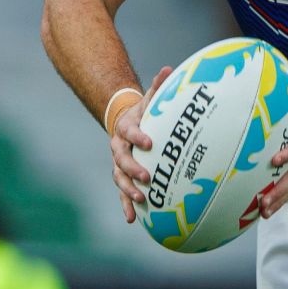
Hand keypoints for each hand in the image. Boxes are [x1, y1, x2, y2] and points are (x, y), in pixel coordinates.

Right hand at [109, 66, 170, 224]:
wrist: (123, 122)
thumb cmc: (144, 112)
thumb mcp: (151, 99)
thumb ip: (159, 86)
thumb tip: (169, 68)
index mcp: (126, 127)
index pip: (131, 131)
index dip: (139, 136)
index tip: (149, 143)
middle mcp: (119, 146)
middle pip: (122, 159)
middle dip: (133, 169)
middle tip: (146, 178)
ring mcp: (118, 163)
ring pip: (119, 178)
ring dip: (128, 190)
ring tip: (141, 200)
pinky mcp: (121, 176)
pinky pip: (122, 192)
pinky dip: (126, 205)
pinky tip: (132, 219)